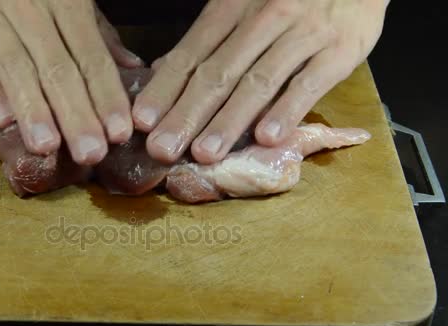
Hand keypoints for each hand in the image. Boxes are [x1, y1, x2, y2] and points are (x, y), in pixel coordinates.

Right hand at [0, 0, 142, 164]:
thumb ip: (99, 33)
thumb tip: (131, 67)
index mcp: (67, 2)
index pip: (91, 56)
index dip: (106, 96)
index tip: (119, 132)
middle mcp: (31, 9)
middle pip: (57, 69)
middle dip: (76, 114)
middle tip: (90, 153)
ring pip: (16, 68)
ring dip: (33, 110)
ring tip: (47, 146)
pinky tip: (0, 120)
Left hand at [132, 0, 388, 163]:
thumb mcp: (244, 0)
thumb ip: (206, 36)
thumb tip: (162, 68)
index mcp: (233, 5)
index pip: (192, 53)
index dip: (166, 89)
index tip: (143, 122)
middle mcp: (264, 17)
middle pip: (218, 72)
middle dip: (187, 114)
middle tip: (163, 149)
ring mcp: (303, 33)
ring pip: (258, 81)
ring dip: (229, 120)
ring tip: (205, 153)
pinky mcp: (340, 49)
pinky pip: (309, 82)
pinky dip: (287, 109)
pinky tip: (266, 137)